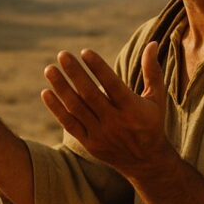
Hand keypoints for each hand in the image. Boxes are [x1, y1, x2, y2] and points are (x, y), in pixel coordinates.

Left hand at [41, 42, 170, 177]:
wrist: (145, 161)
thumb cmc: (151, 123)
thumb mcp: (157, 98)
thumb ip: (152, 71)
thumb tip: (152, 43)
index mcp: (132, 108)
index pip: (112, 85)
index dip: (98, 68)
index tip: (85, 51)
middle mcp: (115, 121)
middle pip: (90, 94)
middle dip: (75, 73)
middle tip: (62, 54)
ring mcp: (100, 134)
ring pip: (76, 108)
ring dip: (61, 88)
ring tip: (50, 69)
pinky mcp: (90, 144)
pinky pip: (69, 124)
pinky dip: (57, 109)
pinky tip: (47, 92)